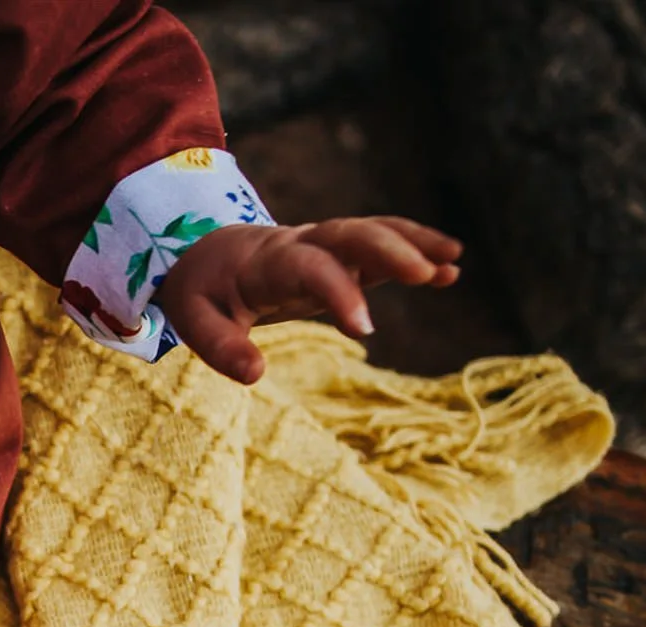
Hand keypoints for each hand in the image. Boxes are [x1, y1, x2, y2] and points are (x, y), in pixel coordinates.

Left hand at [161, 217, 461, 384]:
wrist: (205, 254)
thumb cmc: (202, 289)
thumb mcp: (192, 318)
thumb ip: (220, 346)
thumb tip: (255, 376)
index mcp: (268, 260)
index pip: (311, 267)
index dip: (340, 292)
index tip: (365, 330)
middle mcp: (302, 244)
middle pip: (352, 234)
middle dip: (391, 249)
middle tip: (427, 274)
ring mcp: (324, 245)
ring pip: (374, 232)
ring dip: (414, 243)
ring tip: (453, 265)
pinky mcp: (339, 255)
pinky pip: (380, 246)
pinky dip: (414, 251)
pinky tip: (449, 269)